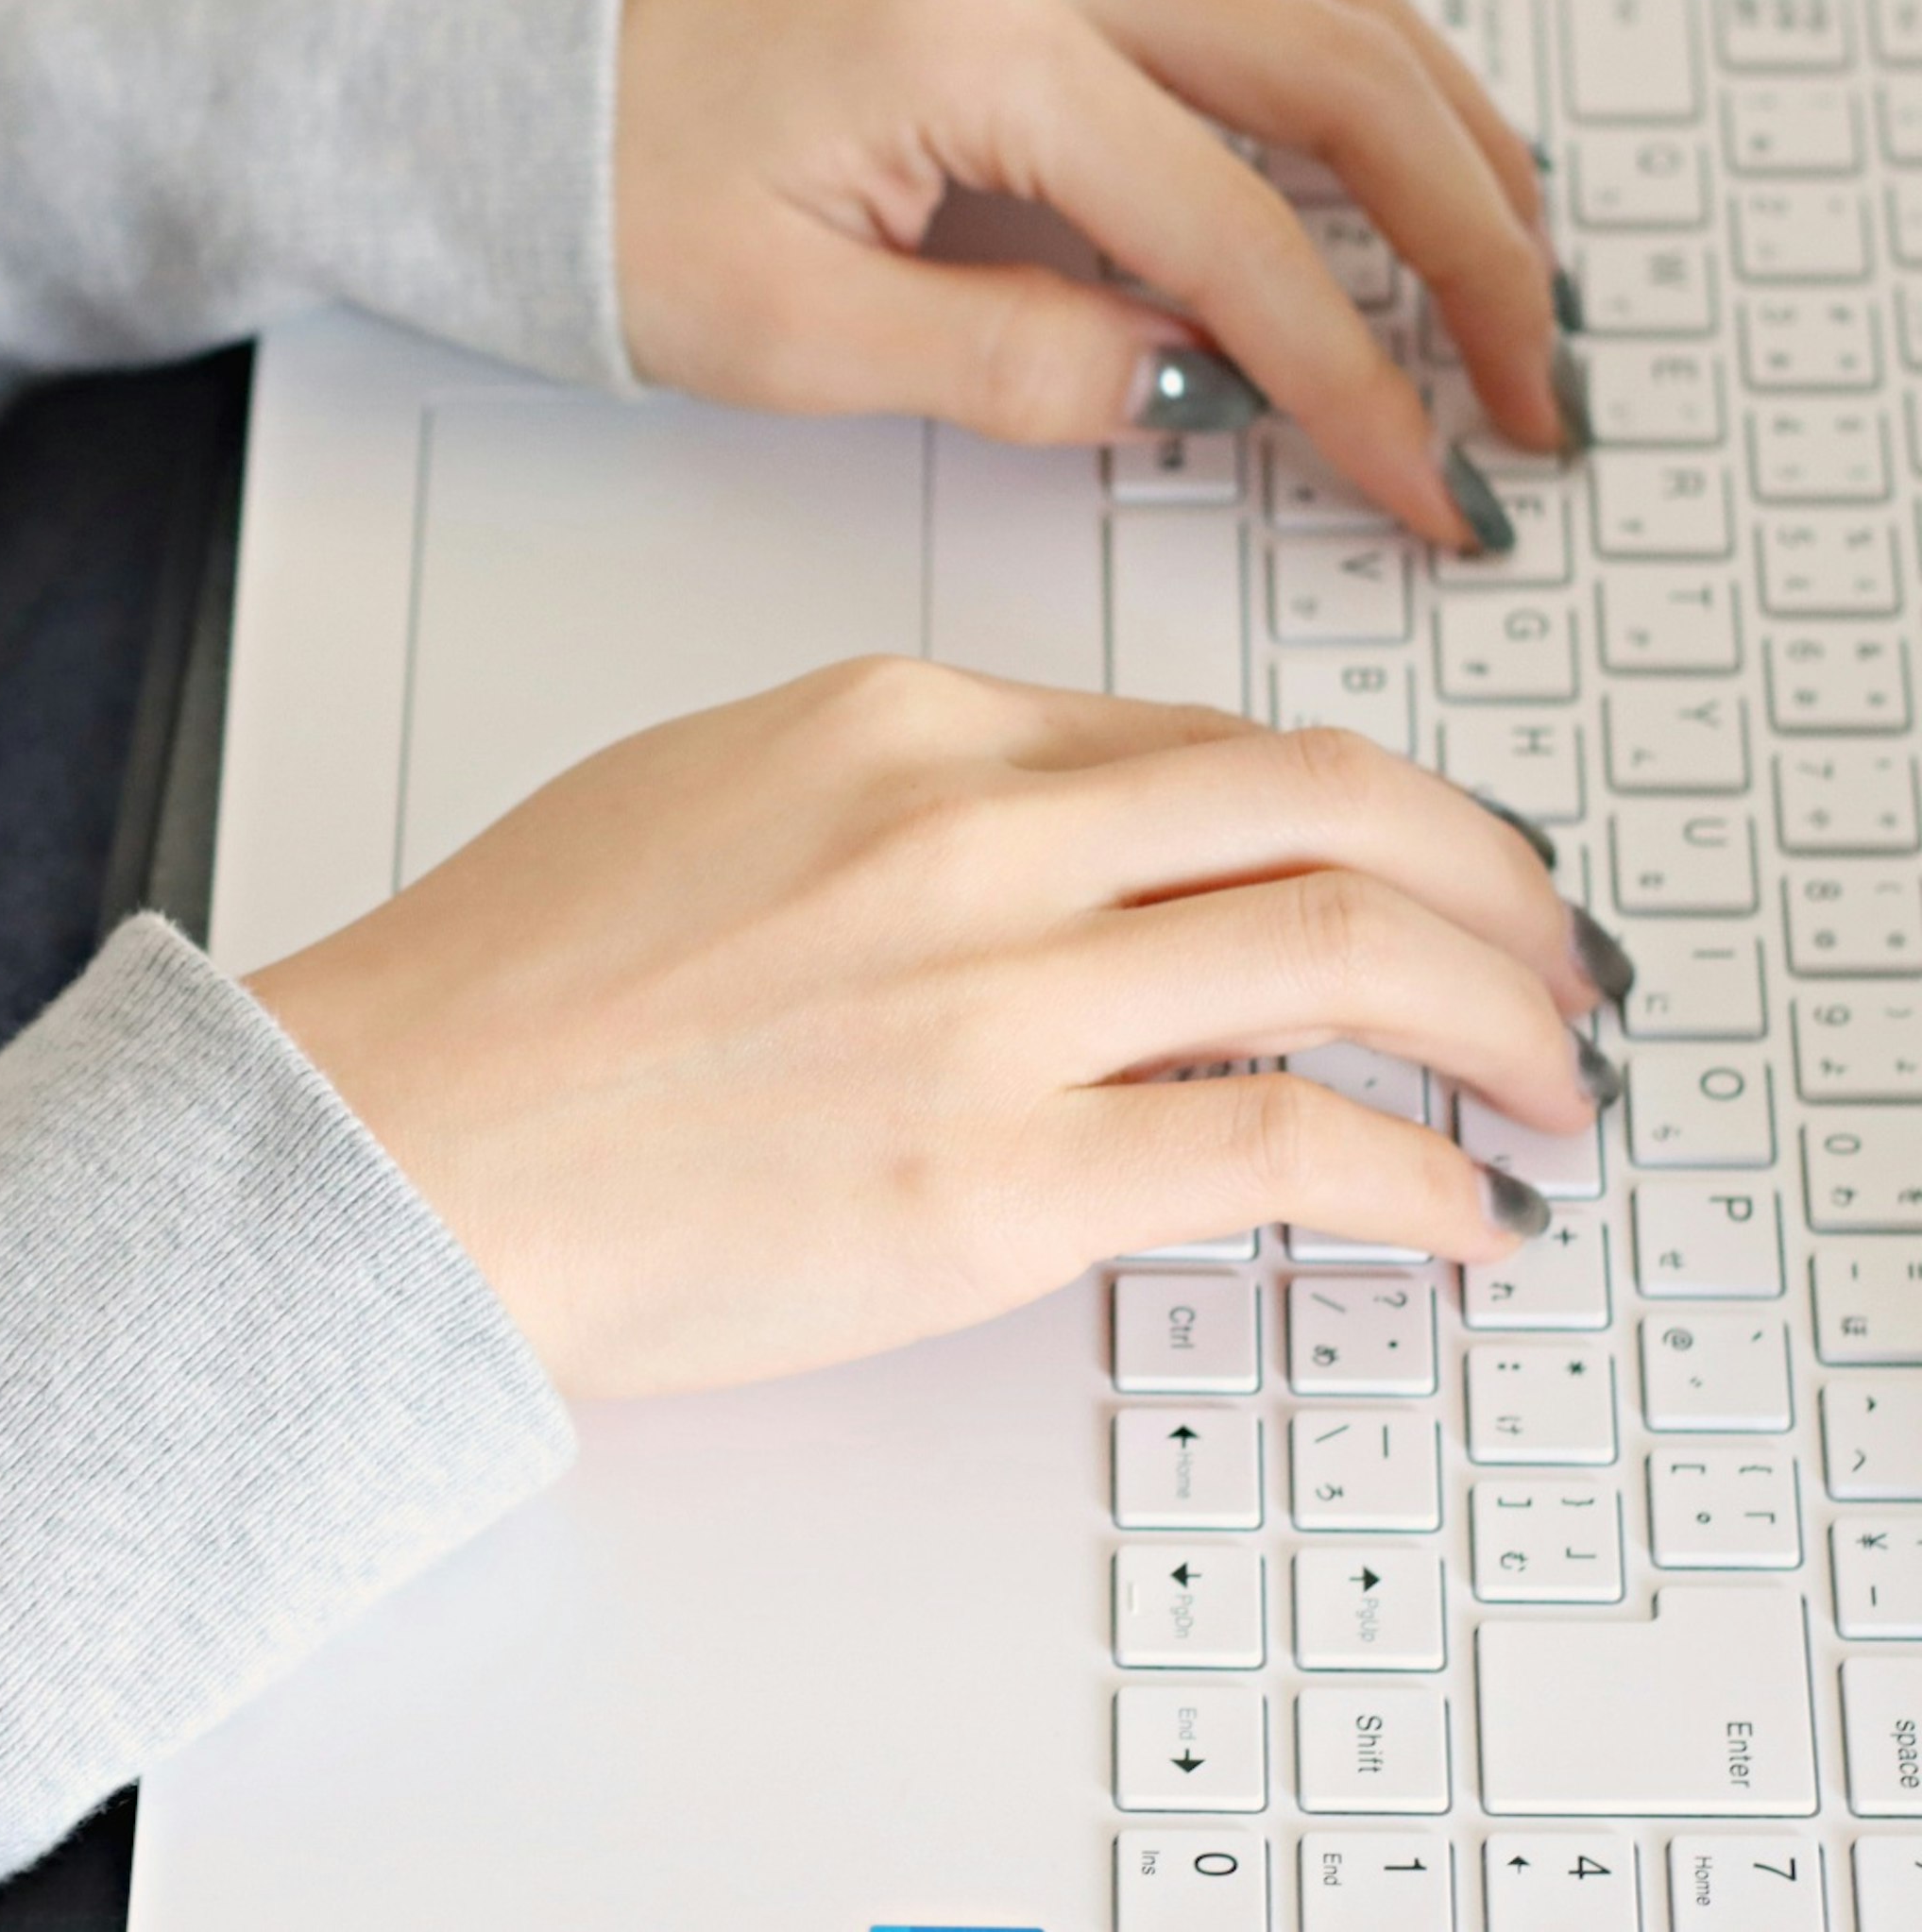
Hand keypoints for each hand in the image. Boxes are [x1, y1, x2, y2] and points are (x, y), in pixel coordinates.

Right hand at [244, 661, 1622, 1401]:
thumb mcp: (704, 795)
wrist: (389, 1144)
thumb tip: (1073, 864)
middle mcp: (970, 829)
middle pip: (1335, 807)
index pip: (1205, 741)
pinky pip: (1291, 1149)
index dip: (1357, 813)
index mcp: (895, 719)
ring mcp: (992, 997)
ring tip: (1545, 1087)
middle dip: (1496, 887)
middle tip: (1548, 963)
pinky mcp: (996, 1177)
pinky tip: (1457, 1217)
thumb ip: (901, 799)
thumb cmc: (500, 993)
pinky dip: (1420, 1180)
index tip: (1412, 871)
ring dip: (1501, 1023)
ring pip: (1353, 951)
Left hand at [613, 0, 1563, 550]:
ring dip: (1449, 150)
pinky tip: (1399, 178)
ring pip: (1333, 9)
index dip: (1358, 385)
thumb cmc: (595, 180)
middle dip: (1477, 250)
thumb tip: (1195, 389)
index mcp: (976, 41)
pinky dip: (1358, 87)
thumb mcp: (785, 328)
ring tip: (1513, 298)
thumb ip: (1010, 363)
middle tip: (1537, 396)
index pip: (1238, 236)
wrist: (497, 53)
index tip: (1434, 488)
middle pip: (1351, 80)